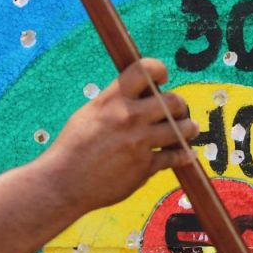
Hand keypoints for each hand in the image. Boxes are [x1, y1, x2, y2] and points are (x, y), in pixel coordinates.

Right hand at [40, 58, 198, 211]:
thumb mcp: (89, 113)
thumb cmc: (73, 148)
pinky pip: (176, 156)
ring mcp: (139, 142)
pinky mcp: (145, 167)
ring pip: (182, 128)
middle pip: (173, 101)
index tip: (163, 78)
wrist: (63, 183)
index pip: (144, 69)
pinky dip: (184, 155)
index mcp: (112, 100)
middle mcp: (128, 117)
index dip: (159, 69)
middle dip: (180, 105)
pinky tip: (186, 153)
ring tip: (189, 129)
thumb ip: (115, 101)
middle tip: (178, 110)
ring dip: (189, 128)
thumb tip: (141, 91)